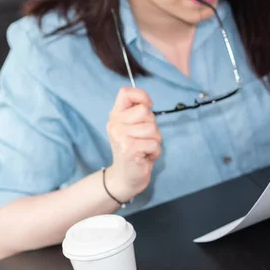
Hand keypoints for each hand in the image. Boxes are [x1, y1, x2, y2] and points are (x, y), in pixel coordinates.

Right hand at [105, 87, 161, 201]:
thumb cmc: (134, 150)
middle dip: (152, 126)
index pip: (126, 92)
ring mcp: (120, 136)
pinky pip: (154, 144)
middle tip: (144, 138)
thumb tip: (148, 103)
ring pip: (152, 128)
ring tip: (145, 148)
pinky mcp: (129, 148)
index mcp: (115, 115)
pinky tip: (145, 157)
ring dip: (155, 140)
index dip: (141, 96)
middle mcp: (115, 124)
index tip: (148, 106)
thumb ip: (137, 113)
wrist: (125, 177)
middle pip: (145, 111)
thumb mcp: (132, 127)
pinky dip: (155, 152)